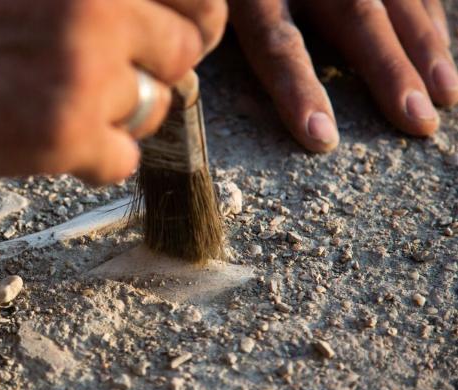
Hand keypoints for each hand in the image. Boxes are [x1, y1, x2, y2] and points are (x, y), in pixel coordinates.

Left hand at [230, 0, 455, 152]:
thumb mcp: (214, 0)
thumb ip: (210, 23)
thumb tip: (195, 83)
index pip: (275, 40)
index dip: (296, 87)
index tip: (320, 136)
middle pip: (353, 15)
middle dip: (389, 70)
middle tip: (419, 123)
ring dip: (424, 45)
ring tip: (446, 95)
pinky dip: (429, 15)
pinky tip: (441, 55)